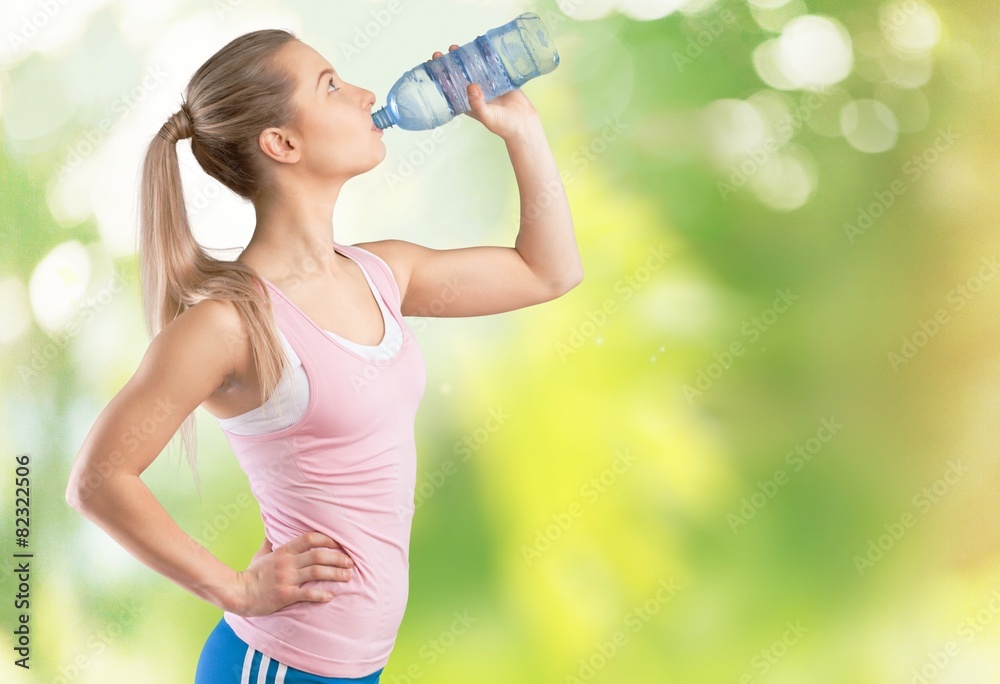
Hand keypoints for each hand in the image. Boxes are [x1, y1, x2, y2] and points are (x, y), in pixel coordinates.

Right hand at [228, 531, 354, 616]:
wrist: (237, 593)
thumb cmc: (251, 574)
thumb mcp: (261, 554)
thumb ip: (270, 542)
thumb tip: (273, 531)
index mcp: (284, 551)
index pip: (310, 538)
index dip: (328, 540)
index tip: (341, 545)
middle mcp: (287, 562)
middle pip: (318, 555)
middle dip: (338, 557)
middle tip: (351, 562)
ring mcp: (286, 578)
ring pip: (317, 572)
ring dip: (335, 574)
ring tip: (348, 576)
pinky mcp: (284, 595)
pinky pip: (306, 593)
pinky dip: (320, 594)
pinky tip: (331, 596)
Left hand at [431, 45, 539, 141]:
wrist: (524, 124)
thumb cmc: (503, 125)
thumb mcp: (487, 116)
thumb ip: (477, 103)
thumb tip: (471, 86)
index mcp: (467, 102)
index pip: (450, 87)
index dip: (440, 76)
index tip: (433, 64)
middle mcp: (475, 92)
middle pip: (460, 74)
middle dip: (451, 63)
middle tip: (444, 52)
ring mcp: (487, 84)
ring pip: (474, 67)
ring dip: (466, 57)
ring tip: (457, 47)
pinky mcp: (500, 79)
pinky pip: (491, 65)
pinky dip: (486, 56)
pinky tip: (480, 45)